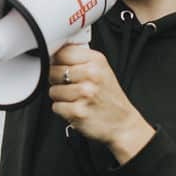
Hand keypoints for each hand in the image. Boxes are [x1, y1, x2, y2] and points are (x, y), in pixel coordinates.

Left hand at [49, 46, 154, 164]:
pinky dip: (63, 110)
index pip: (61, 52)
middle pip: (53, 71)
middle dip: (58, 81)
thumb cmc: (109, 97)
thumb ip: (80, 60)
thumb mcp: (101, 70)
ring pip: (53, 90)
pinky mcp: (78, 111)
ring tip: (76, 99)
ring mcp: (85, 93)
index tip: (63, 68)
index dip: (58, 62)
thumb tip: (52, 55)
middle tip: (73, 87)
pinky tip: (76, 108)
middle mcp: (91, 75)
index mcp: (96, 61)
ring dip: (61, 97)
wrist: (122, 123)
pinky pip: (56, 106)